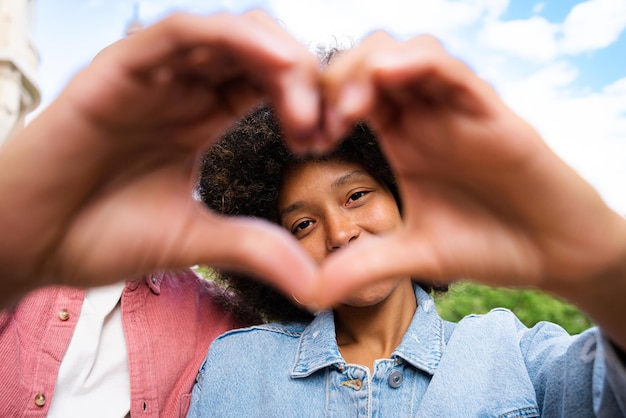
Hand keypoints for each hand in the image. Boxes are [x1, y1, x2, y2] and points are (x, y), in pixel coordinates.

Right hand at [0, 11, 320, 302]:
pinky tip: (270, 60)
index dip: (306, 103)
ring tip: (304, 93)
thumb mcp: (193, 239)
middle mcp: (180, 92)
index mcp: (199, 121)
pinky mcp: (117, 71)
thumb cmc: (98, 238)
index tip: (325, 140)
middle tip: (323, 121)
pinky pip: (177, 33)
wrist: (28, 246)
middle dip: (301, 78)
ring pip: (225, 34)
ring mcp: (151, 78)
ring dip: (274, 54)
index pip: (267, 88)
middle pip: (256, 55)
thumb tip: (316, 285)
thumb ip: (253, 247)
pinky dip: (226, 36)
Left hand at [318, 33, 625, 306]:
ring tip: (347, 111)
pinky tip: (385, 77)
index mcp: (401, 139)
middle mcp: (425, 117)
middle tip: (319, 124)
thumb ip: (364, 266)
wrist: (552, 255)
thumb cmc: (488, 246)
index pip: (349, 96)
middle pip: (368, 63)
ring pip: (404, 53)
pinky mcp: (489, 112)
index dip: (317, 106)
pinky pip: (449, 69)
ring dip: (365, 68)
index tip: (305, 141)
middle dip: (331, 81)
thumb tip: (308, 293)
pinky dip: (415, 62)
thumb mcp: (414, 257)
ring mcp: (455, 111)